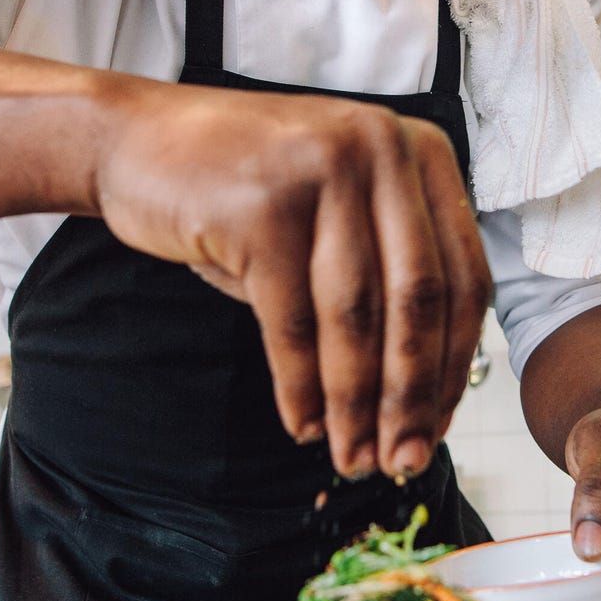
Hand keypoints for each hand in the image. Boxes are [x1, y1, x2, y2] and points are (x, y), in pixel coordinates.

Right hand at [94, 82, 491, 478]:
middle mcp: (381, 148)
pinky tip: (302, 424)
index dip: (453, 366)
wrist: (137, 140)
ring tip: (351, 458)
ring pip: (355, 317)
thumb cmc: (242, 188)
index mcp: (421, 149)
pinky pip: (290, 321)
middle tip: (401, 460)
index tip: (436, 428)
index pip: (463, 276)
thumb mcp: (334, 209)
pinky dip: (298, 386)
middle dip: (409, 396)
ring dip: (355, 404)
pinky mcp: (260, 206)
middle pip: (418, 299)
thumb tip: (421, 400)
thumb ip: (385, 270)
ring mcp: (320, 171)